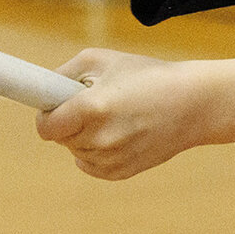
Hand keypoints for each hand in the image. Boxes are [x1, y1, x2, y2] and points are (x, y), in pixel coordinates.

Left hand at [37, 49, 214, 179]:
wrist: (193, 103)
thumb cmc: (147, 75)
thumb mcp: (101, 60)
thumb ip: (62, 74)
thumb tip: (41, 91)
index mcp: (92, 108)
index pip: (45, 126)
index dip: (46, 114)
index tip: (52, 106)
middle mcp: (100, 138)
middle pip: (61, 138)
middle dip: (70, 121)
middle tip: (97, 103)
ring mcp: (112, 159)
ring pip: (76, 151)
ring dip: (85, 136)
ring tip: (116, 115)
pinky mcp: (121, 173)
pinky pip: (90, 165)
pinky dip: (97, 151)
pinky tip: (120, 132)